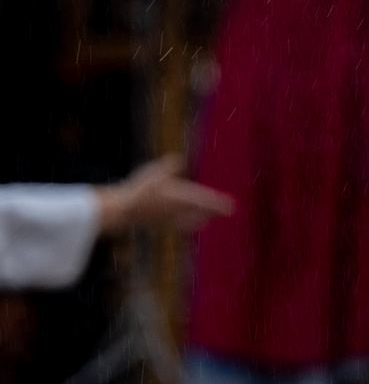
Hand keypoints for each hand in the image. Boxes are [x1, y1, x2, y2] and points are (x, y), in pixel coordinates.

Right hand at [95, 155, 234, 233]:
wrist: (122, 210)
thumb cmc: (139, 189)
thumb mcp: (154, 171)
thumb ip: (169, 166)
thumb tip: (179, 159)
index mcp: (179, 197)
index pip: (203, 199)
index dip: (218, 202)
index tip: (232, 206)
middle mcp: (177, 210)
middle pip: (201, 210)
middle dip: (215, 210)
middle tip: (230, 211)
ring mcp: (169, 218)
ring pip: (191, 219)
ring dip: (203, 217)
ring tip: (212, 217)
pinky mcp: (160, 223)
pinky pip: (179, 224)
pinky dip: (189, 223)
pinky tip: (196, 224)